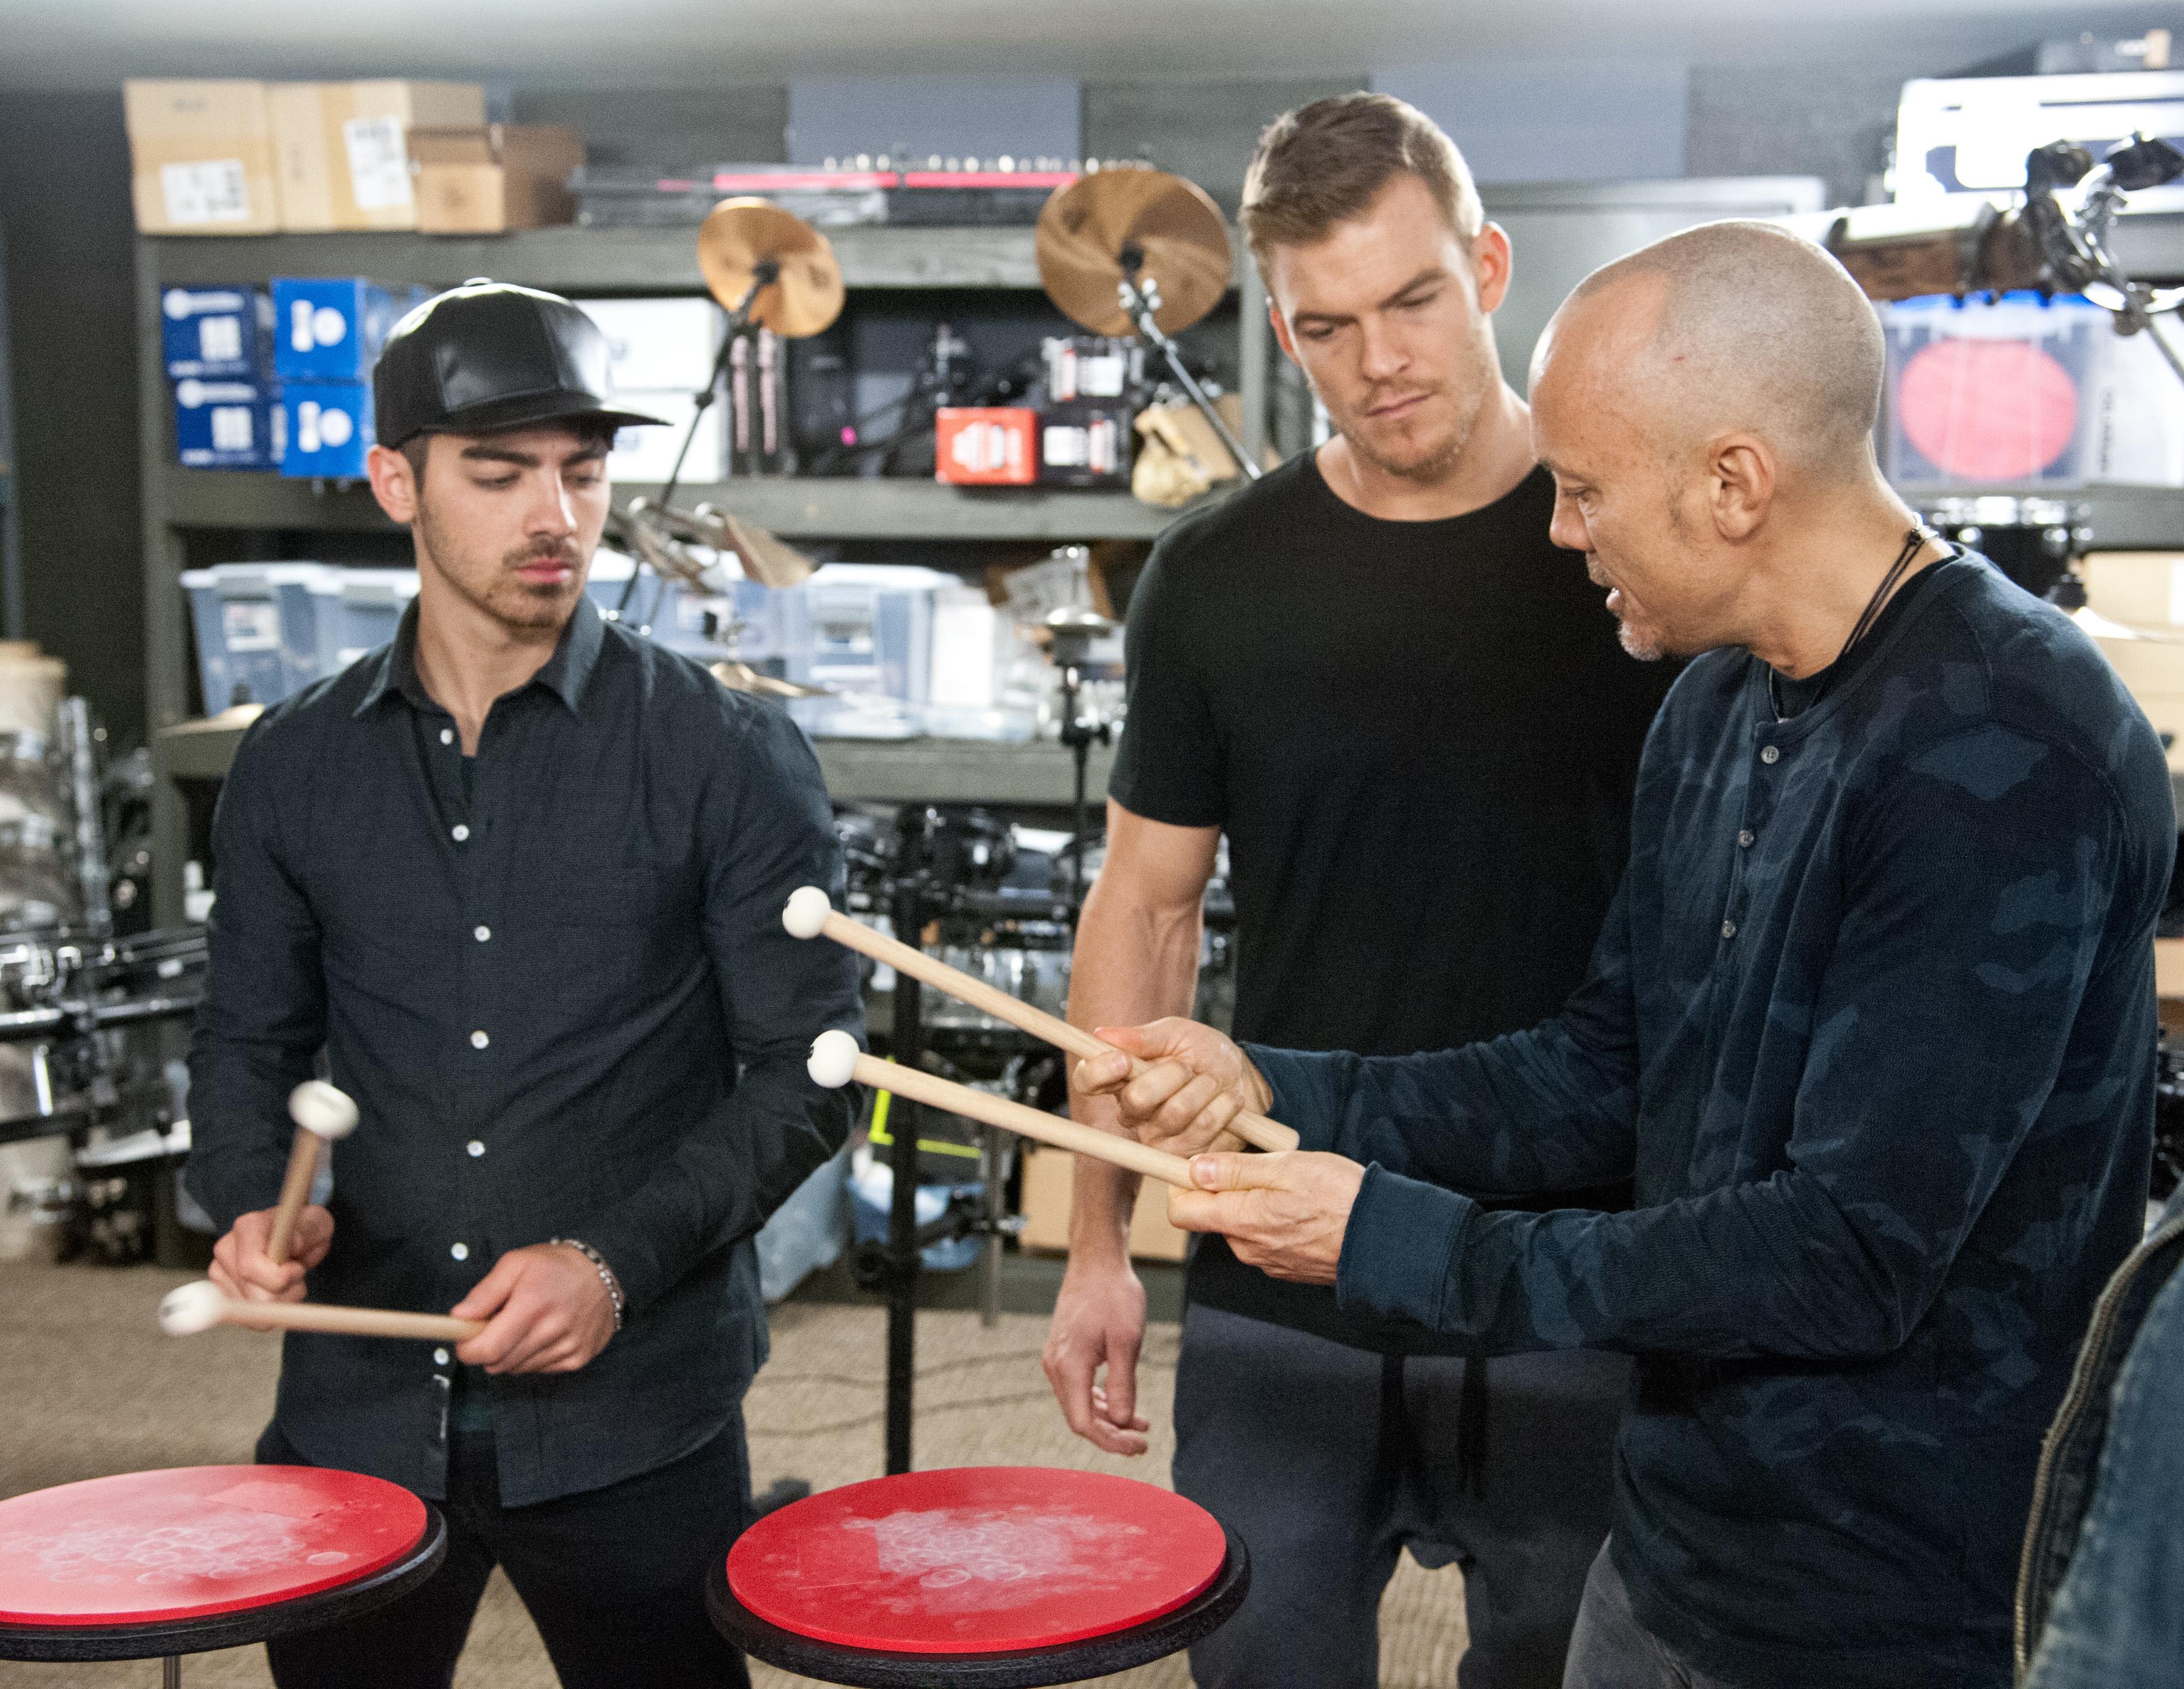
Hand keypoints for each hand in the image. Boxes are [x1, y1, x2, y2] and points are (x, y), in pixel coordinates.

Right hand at [210, 1205, 331, 1302]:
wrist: (295, 1236)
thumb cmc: (305, 1228)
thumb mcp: (315, 1224)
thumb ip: (303, 1235)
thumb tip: (292, 1246)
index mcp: (247, 1227)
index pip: (250, 1267)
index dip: (280, 1279)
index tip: (299, 1269)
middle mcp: (226, 1250)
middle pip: (254, 1297)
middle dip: (286, 1293)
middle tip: (298, 1274)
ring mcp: (220, 1273)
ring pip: (253, 1313)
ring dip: (282, 1303)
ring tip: (288, 1281)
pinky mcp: (224, 1293)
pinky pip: (251, 1321)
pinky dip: (272, 1313)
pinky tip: (278, 1292)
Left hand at [451, 1243, 617, 1374]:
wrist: (603, 1272)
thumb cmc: (555, 1265)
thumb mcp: (516, 1263)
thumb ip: (485, 1292)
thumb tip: (458, 1317)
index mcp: (532, 1305)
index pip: (488, 1349)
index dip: (468, 1350)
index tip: (464, 1340)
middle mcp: (552, 1330)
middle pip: (499, 1364)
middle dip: (488, 1349)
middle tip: (495, 1327)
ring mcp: (568, 1347)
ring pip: (518, 1369)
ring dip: (511, 1353)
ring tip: (523, 1326)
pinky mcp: (578, 1358)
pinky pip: (540, 1370)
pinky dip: (533, 1356)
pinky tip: (542, 1334)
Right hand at [1042, 1256, 1151, 1455]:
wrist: (1097, 1262)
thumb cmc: (1114, 1295)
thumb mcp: (1127, 1341)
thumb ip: (1123, 1384)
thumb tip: (1124, 1422)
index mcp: (1068, 1365)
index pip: (1084, 1423)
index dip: (1111, 1441)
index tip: (1139, 1446)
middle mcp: (1056, 1365)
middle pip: (1079, 1417)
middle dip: (1112, 1433)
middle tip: (1143, 1440)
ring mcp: (1057, 1358)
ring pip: (1078, 1404)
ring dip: (1108, 1418)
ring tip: (1141, 1425)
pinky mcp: (1064, 1352)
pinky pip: (1078, 1387)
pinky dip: (1100, 1400)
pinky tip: (1122, 1402)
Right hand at [1072, 1018, 1273, 1160]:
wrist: (1243, 1079)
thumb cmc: (1203, 1054)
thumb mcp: (1177, 1034)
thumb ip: (1143, 1037)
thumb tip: (1101, 1035)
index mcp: (1120, 1077)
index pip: (1088, 1080)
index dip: (1099, 1072)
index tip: (1124, 1060)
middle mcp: (1131, 1111)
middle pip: (1136, 1099)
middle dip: (1172, 1075)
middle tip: (1187, 1067)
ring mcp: (1156, 1137)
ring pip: (1174, 1113)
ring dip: (1203, 1088)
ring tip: (1211, 1082)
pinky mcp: (1183, 1154)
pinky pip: (1203, 1127)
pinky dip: (1222, 1105)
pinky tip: (1223, 1100)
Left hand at [1167, 1151, 1364, 1285]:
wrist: (1384, 1240)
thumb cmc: (1339, 1196)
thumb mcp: (1286, 1167)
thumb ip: (1235, 1170)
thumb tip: (1194, 1170)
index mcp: (1241, 1220)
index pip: (1181, 1212)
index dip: (1181, 1185)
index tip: (1199, 1165)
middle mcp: (1247, 1248)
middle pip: (1212, 1217)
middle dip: (1225, 1190)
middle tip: (1262, 1168)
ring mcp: (1267, 1262)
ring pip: (1241, 1226)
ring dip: (1253, 1204)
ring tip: (1292, 1188)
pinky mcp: (1287, 1268)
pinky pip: (1265, 1240)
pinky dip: (1274, 1222)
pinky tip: (1303, 1209)